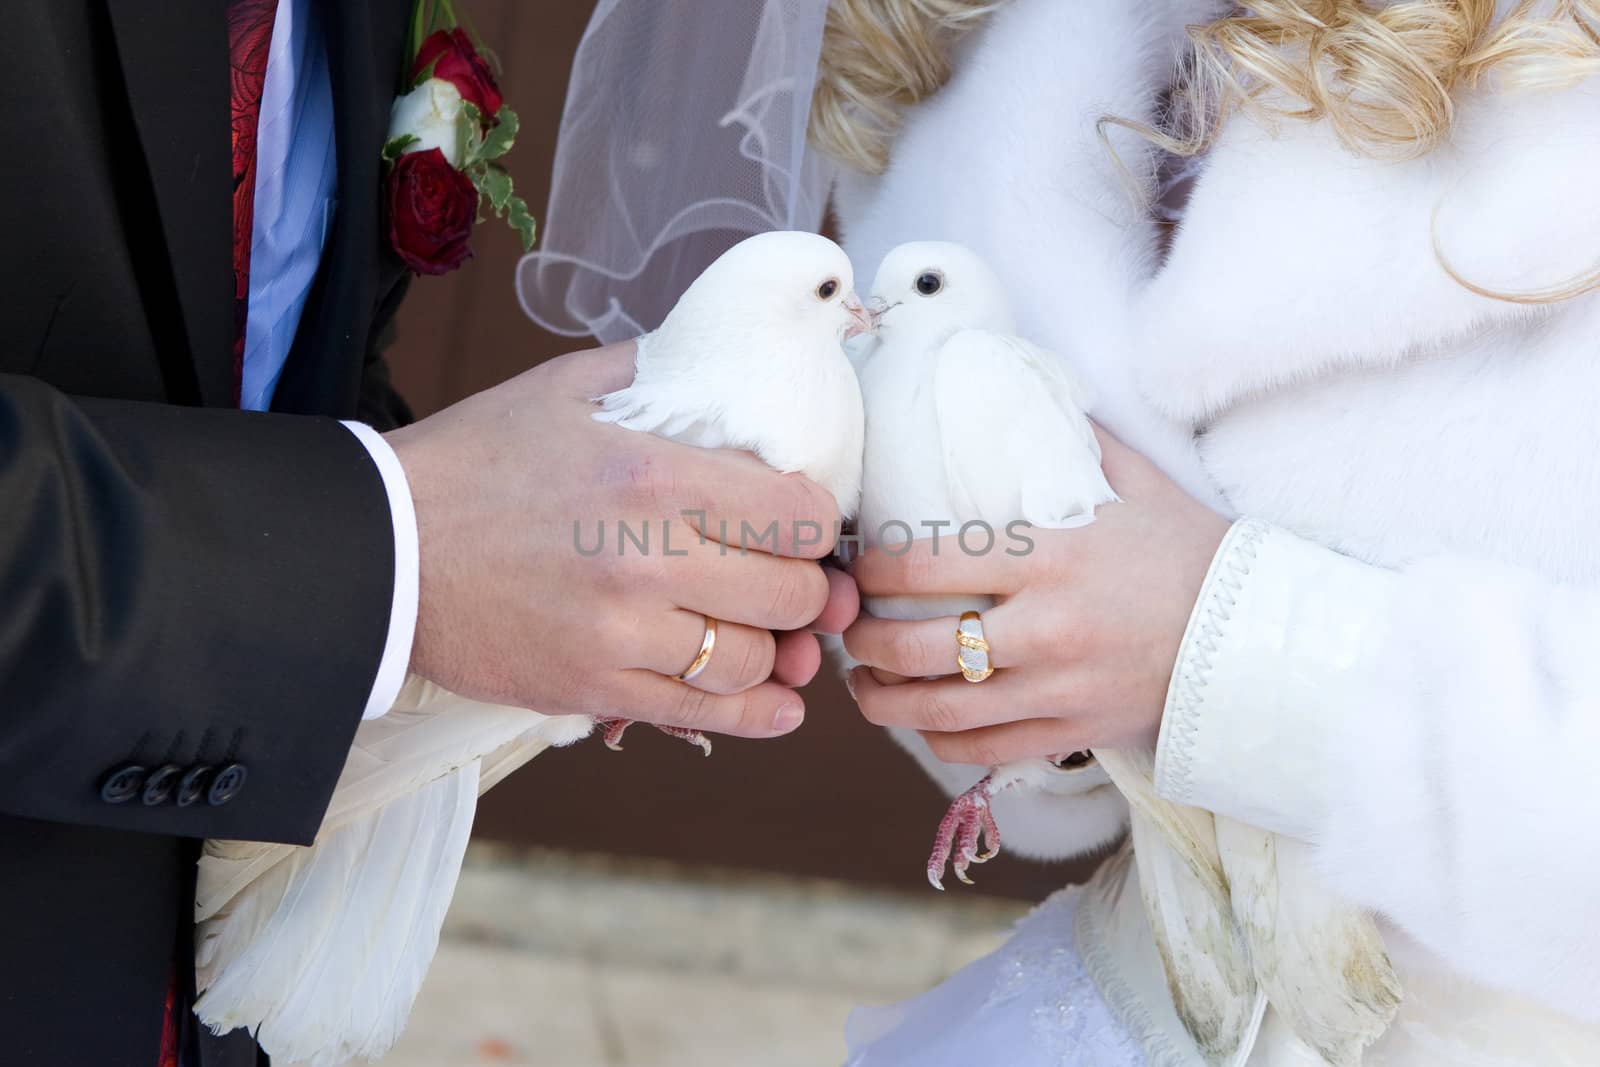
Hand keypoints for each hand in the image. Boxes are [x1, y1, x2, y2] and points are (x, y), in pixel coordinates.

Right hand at [386, 343, 857, 737]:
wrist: (380, 548)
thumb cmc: (477, 461)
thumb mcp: (567, 389)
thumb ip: (659, 370)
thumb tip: (732, 363)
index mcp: (652, 476)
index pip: (800, 515)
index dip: (818, 520)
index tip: (805, 521)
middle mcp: (646, 562)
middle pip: (791, 593)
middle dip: (806, 586)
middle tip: (794, 577)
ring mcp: (619, 638)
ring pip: (755, 662)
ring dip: (775, 648)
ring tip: (766, 630)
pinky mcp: (591, 692)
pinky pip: (705, 715)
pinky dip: (756, 714)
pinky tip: (777, 701)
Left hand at [843, 426, 1228, 763]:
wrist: (1257, 632)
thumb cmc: (1187, 548)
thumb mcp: (1130, 479)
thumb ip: (1065, 437)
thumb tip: (1012, 382)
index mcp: (1050, 555)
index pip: (923, 568)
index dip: (869, 572)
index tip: (855, 566)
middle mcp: (1048, 627)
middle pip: (916, 649)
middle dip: (863, 641)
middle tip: (847, 627)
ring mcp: (1060, 689)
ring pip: (939, 712)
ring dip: (882, 703)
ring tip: (862, 685)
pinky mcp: (1075, 733)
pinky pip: (984, 750)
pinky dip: (938, 740)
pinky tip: (918, 722)